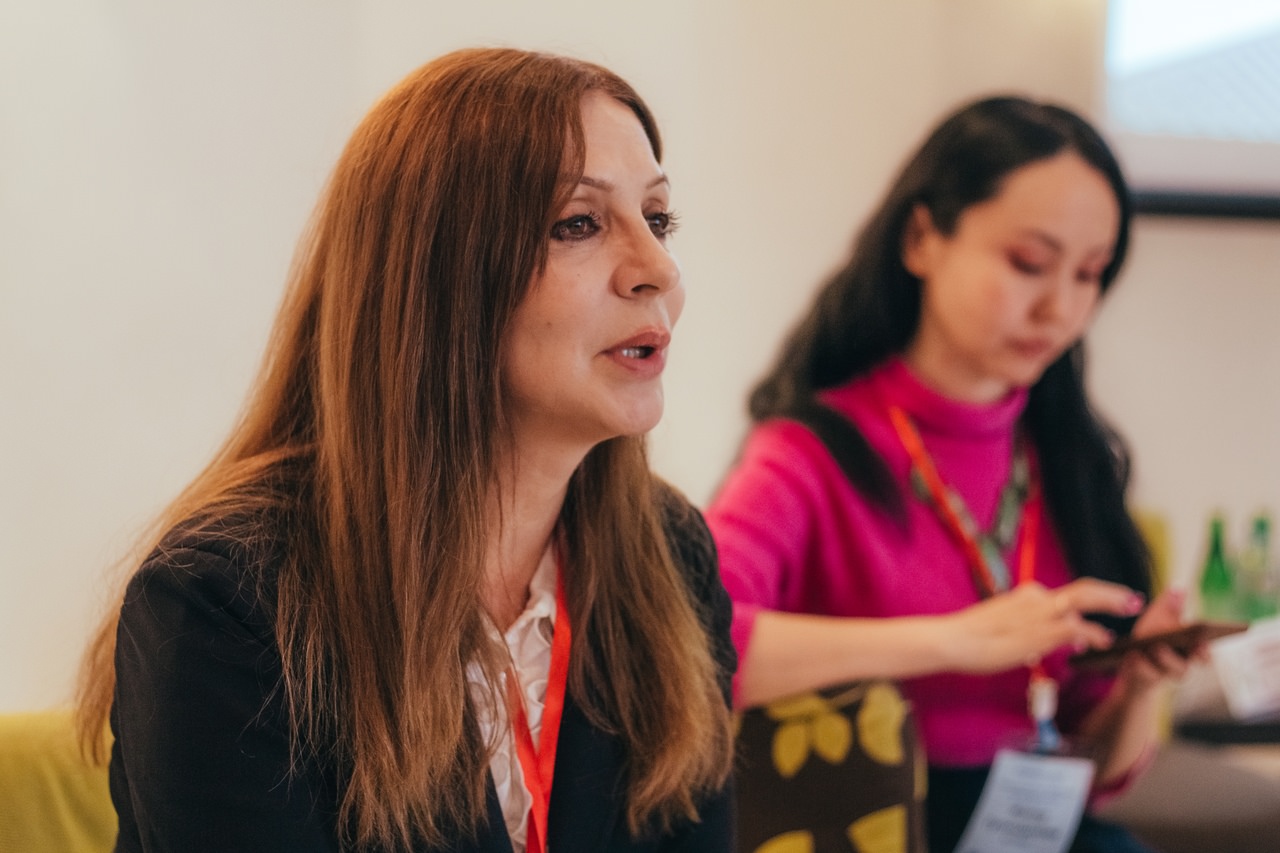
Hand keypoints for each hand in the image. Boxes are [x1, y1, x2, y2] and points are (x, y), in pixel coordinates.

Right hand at [943, 578, 1145, 673]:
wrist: (954, 639)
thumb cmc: (971, 638)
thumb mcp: (1002, 628)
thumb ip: (1026, 632)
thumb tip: (1041, 647)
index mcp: (1027, 595)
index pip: (1064, 596)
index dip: (1089, 601)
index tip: (1104, 606)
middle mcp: (1036, 598)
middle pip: (1083, 588)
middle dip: (1110, 593)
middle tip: (1132, 598)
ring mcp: (1040, 613)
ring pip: (1085, 600)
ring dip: (1111, 602)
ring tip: (1130, 607)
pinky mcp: (1040, 631)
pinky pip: (1076, 627)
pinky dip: (1094, 632)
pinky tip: (1105, 640)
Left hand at [1117, 588, 1202, 694]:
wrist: (1132, 664)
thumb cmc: (1150, 638)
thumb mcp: (1157, 619)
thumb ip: (1169, 607)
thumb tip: (1179, 589)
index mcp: (1188, 650)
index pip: (1203, 654)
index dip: (1205, 650)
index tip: (1203, 641)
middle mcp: (1181, 666)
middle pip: (1188, 664)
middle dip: (1187, 655)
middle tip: (1186, 643)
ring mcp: (1164, 675)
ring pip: (1170, 672)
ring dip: (1164, 658)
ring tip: (1156, 645)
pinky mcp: (1145, 681)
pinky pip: (1146, 676)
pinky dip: (1141, 665)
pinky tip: (1134, 654)